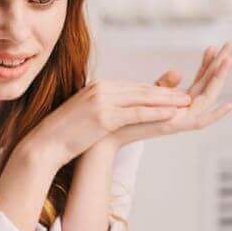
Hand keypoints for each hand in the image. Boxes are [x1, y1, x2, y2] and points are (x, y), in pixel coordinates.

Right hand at [21, 78, 190, 168]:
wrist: (44, 144)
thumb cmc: (63, 134)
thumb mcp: (84, 114)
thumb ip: (100, 107)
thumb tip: (113, 111)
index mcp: (96, 86)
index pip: (132, 87)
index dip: (155, 91)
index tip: (172, 94)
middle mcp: (101, 89)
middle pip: (141, 89)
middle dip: (166, 92)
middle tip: (187, 95)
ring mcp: (102, 101)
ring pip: (142, 98)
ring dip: (167, 100)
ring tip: (186, 102)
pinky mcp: (104, 116)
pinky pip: (137, 112)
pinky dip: (157, 111)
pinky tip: (172, 113)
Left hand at [104, 42, 231, 148]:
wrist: (106, 136)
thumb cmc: (122, 115)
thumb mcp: (144, 95)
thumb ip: (163, 85)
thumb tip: (179, 71)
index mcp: (175, 102)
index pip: (197, 80)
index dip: (206, 64)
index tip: (212, 45)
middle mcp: (181, 110)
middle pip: (207, 86)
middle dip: (220, 66)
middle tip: (231, 45)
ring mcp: (179, 119)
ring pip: (207, 98)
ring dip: (219, 79)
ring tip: (230, 60)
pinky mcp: (172, 129)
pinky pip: (199, 122)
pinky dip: (215, 116)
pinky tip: (230, 105)